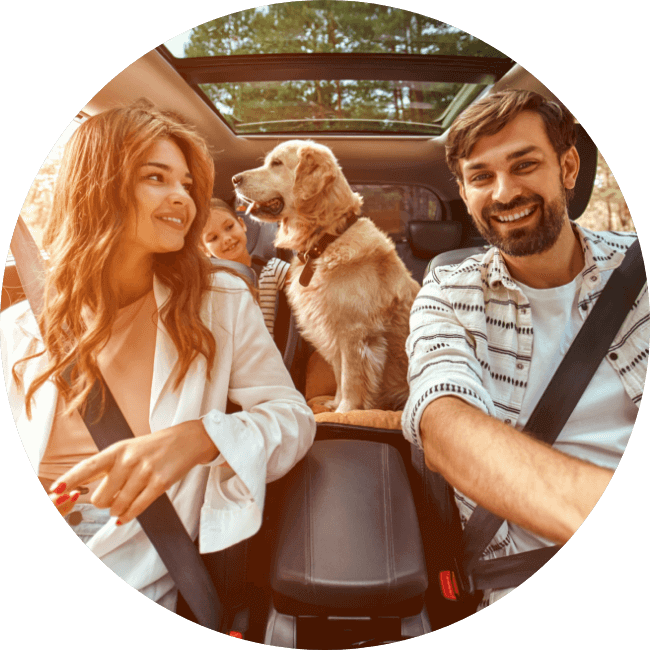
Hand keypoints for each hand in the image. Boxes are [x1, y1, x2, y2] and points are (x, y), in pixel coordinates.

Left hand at [49, 419, 217, 525]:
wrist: (186, 440)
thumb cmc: (153, 447)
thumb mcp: (128, 448)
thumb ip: (108, 466)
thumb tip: (86, 490)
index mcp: (117, 450)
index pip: (88, 466)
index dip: (71, 479)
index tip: (56, 490)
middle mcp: (128, 460)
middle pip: (101, 497)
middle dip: (104, 503)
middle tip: (112, 497)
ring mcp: (144, 472)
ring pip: (117, 506)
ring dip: (117, 510)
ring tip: (124, 502)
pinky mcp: (159, 483)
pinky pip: (136, 508)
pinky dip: (127, 516)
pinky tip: (125, 516)